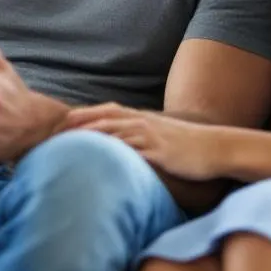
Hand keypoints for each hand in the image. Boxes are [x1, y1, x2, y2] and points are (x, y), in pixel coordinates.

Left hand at [62, 103, 222, 181]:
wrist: (216, 148)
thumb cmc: (188, 147)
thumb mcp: (161, 138)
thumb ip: (142, 140)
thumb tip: (124, 149)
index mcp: (142, 118)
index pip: (106, 111)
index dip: (83, 115)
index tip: (60, 121)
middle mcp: (143, 122)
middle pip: (104, 117)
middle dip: (79, 122)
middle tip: (54, 130)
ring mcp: (151, 136)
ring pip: (115, 131)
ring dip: (90, 135)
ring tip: (67, 142)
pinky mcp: (159, 151)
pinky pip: (133, 150)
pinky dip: (114, 152)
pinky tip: (99, 159)